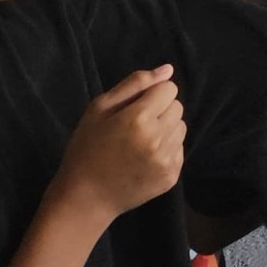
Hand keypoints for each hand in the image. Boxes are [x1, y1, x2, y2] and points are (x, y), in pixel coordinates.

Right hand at [53, 66, 187, 223]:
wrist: (85, 197)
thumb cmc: (86, 148)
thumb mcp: (99, 109)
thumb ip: (135, 84)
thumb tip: (168, 70)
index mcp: (139, 118)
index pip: (169, 89)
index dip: (151, 95)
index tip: (134, 108)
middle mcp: (158, 139)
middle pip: (178, 107)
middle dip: (160, 110)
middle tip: (134, 126)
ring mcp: (167, 160)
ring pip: (181, 128)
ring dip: (165, 129)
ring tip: (139, 142)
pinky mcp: (172, 176)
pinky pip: (180, 150)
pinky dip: (166, 150)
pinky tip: (143, 158)